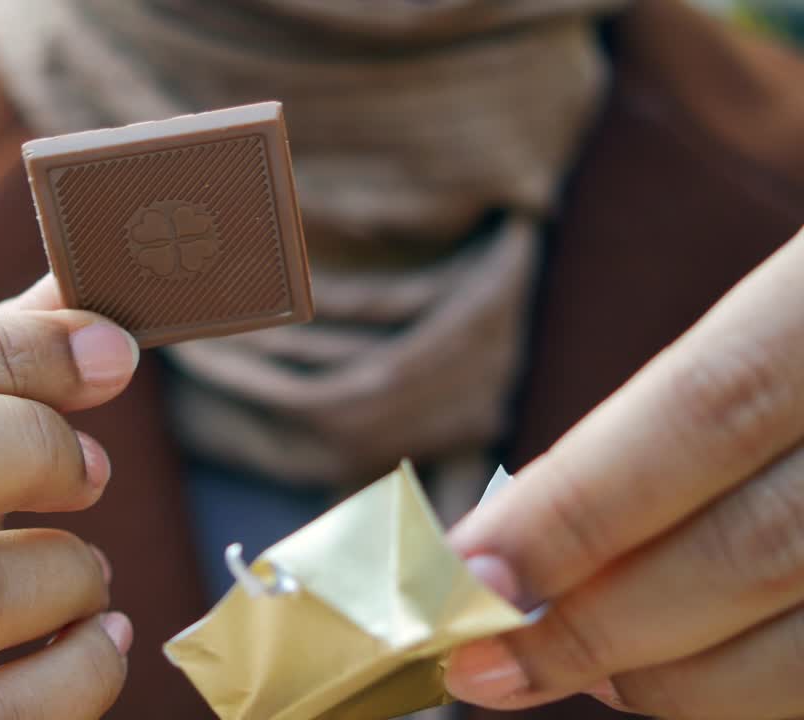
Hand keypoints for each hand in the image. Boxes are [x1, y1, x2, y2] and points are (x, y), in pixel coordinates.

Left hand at [444, 227, 803, 718]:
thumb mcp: (788, 304)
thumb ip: (689, 402)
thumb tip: (529, 528)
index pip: (703, 410)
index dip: (577, 510)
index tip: (466, 575)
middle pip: (755, 550)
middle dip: (600, 623)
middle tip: (486, 657)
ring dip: (677, 676)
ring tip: (580, 668)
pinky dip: (762, 686)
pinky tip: (691, 669)